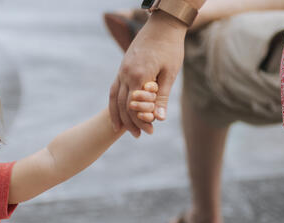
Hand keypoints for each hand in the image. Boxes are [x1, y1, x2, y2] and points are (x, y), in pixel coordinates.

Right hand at [109, 11, 186, 136]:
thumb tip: (159, 118)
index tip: (149, 131)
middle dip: (129, 122)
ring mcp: (121, 71)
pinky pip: (114, 89)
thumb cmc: (170, 48)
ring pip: (113, 98)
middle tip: (138, 135)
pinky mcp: (121, 68)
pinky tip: (118, 111)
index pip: (134, 107)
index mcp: (139, 76)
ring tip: (120, 129)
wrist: (162, 25)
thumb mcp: (170, 72)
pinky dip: (114, 102)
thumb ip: (162, 96)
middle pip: (122, 105)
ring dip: (117, 115)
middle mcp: (126, 74)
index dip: (140, 121)